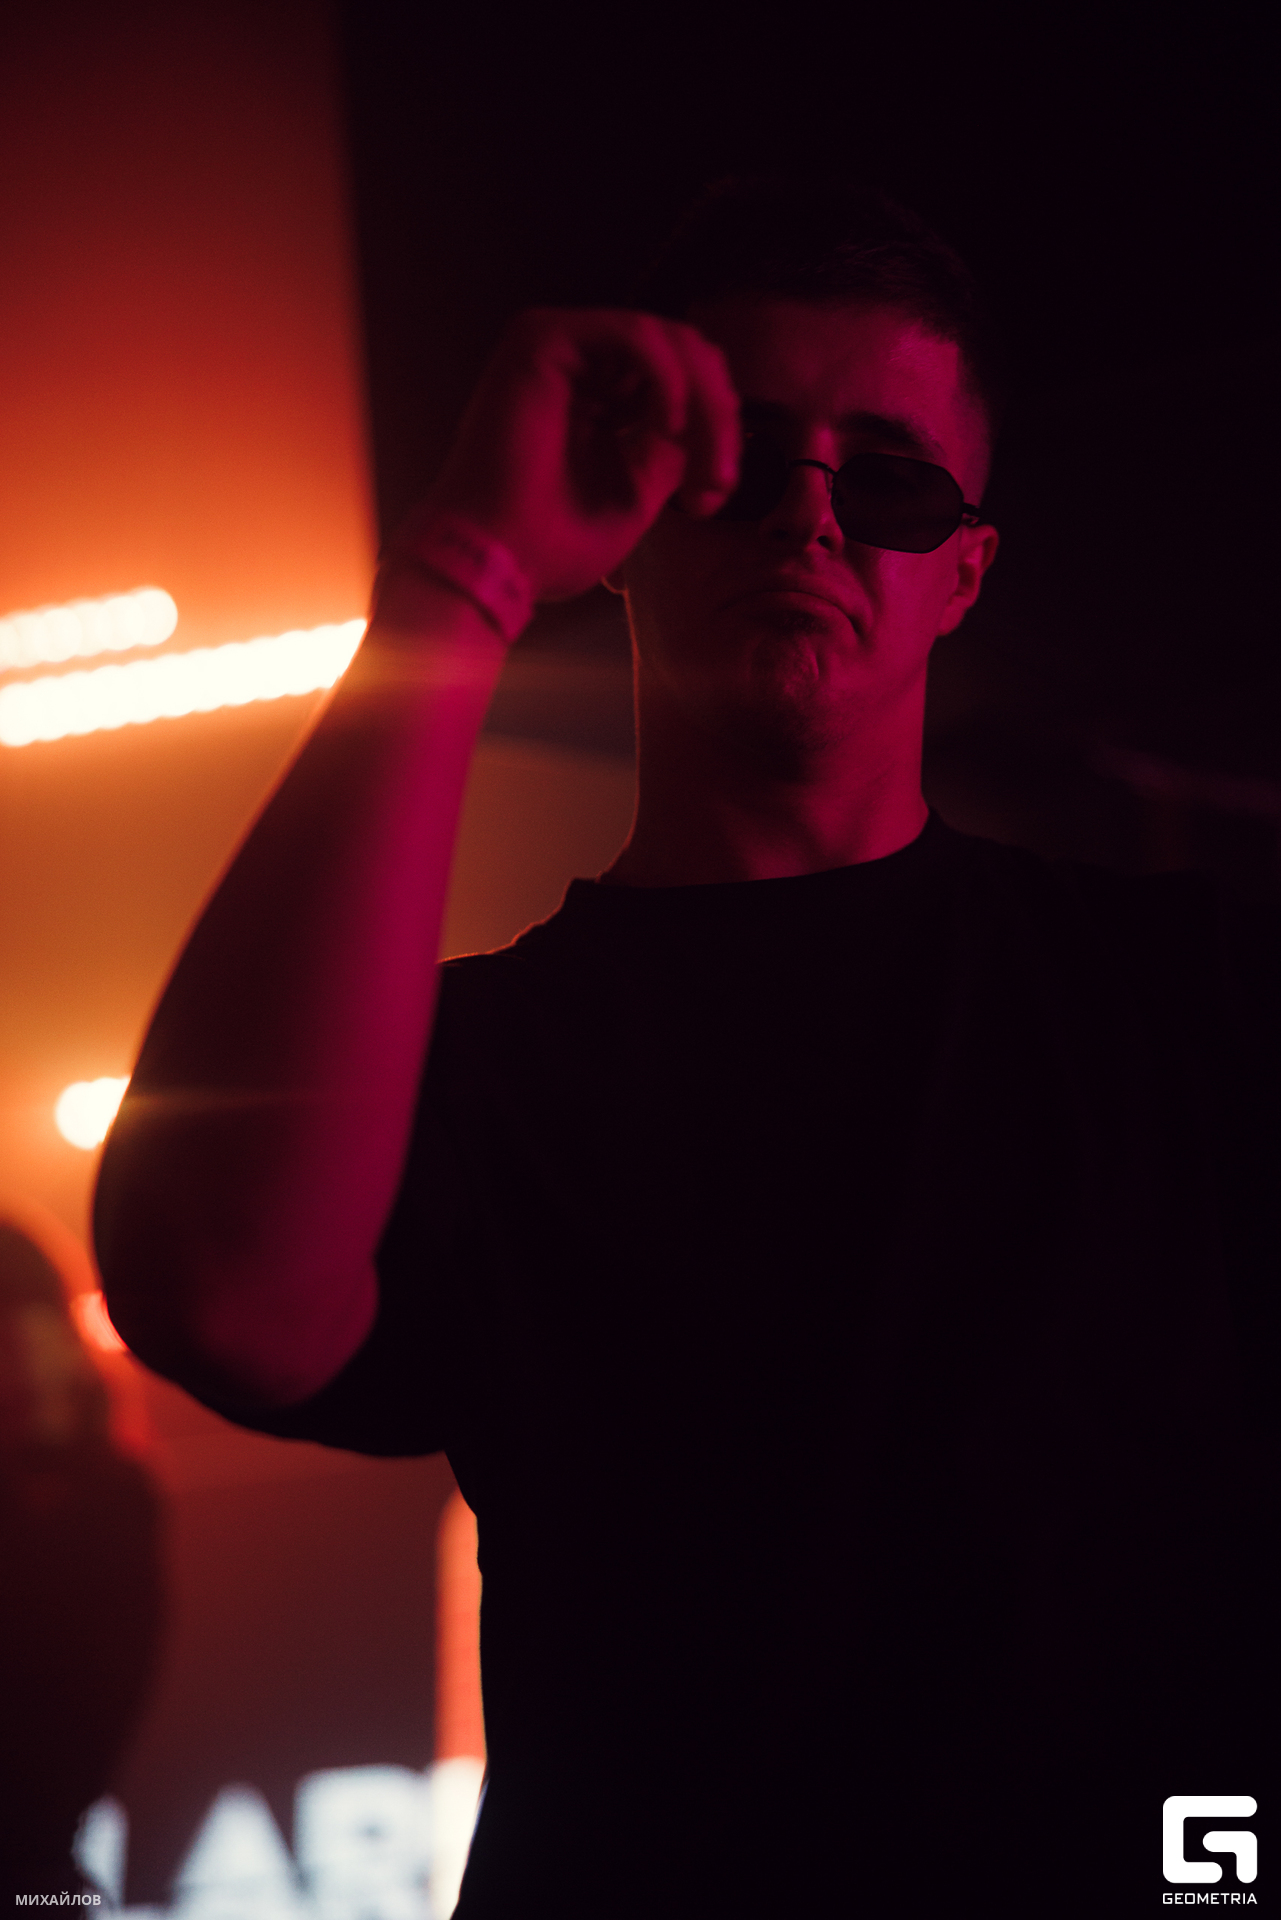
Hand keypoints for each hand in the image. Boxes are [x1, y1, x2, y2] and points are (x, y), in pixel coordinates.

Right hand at [389, 309, 741, 604]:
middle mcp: (578, 365)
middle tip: (720, 479)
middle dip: (717, 413)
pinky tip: (672, 424)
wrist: (494, 564)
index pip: (681, 381)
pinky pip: (636, 336)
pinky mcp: (543, 339)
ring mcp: (559, 347)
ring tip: (702, 462)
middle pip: (682, 352)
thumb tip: (710, 424)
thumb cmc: (552, 544)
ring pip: (667, 340)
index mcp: (598, 398)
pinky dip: (669, 378)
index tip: (715, 495)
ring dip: (702, 403)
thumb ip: (673, 449)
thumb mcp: (638, 493)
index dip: (716, 428)